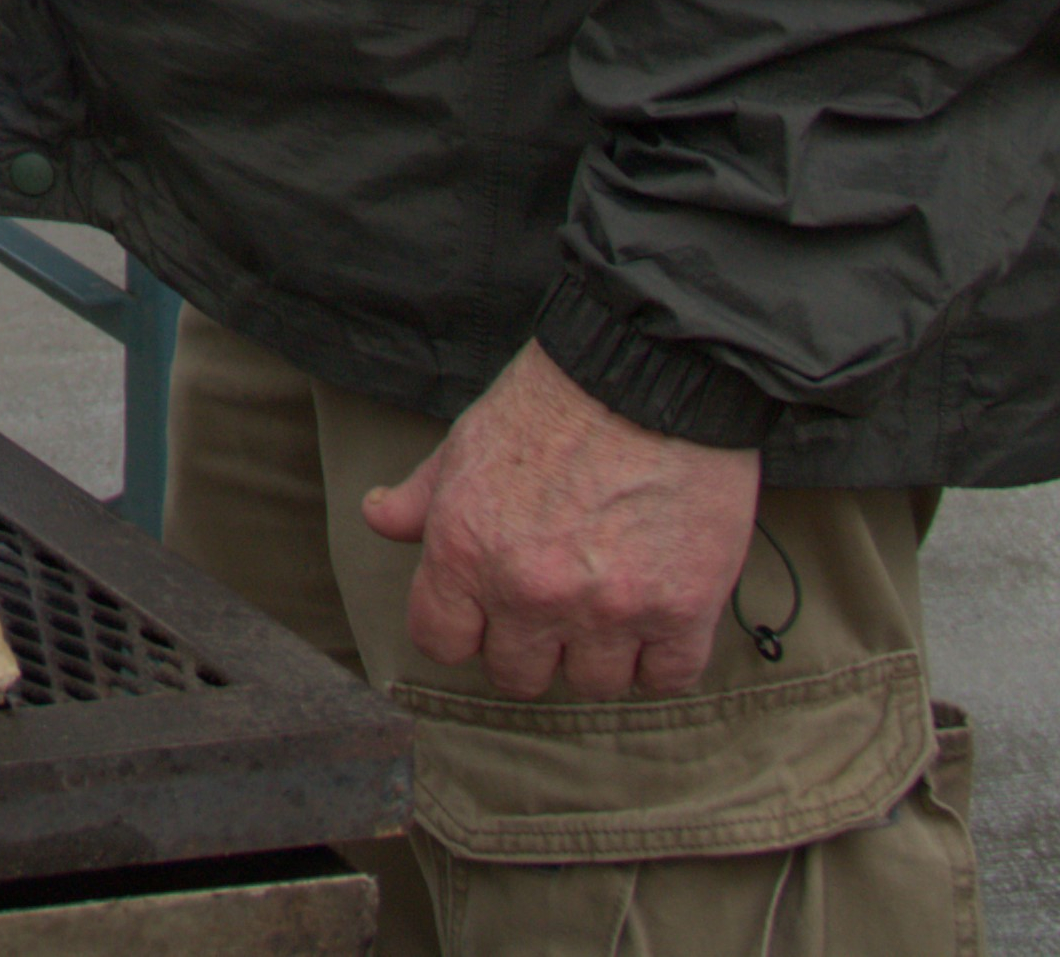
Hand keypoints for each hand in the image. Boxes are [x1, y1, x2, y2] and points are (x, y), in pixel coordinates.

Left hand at [364, 341, 760, 700]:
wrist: (651, 374)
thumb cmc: (554, 403)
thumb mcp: (467, 443)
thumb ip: (421, 497)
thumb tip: (377, 516)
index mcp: (465, 553)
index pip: (441, 643)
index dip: (462, 630)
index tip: (485, 616)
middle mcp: (530, 593)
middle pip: (518, 676)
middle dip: (530, 645)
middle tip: (553, 606)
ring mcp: (608, 609)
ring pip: (594, 684)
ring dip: (599, 652)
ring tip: (609, 602)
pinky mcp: (681, 610)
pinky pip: (666, 677)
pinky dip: (662, 655)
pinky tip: (657, 614)